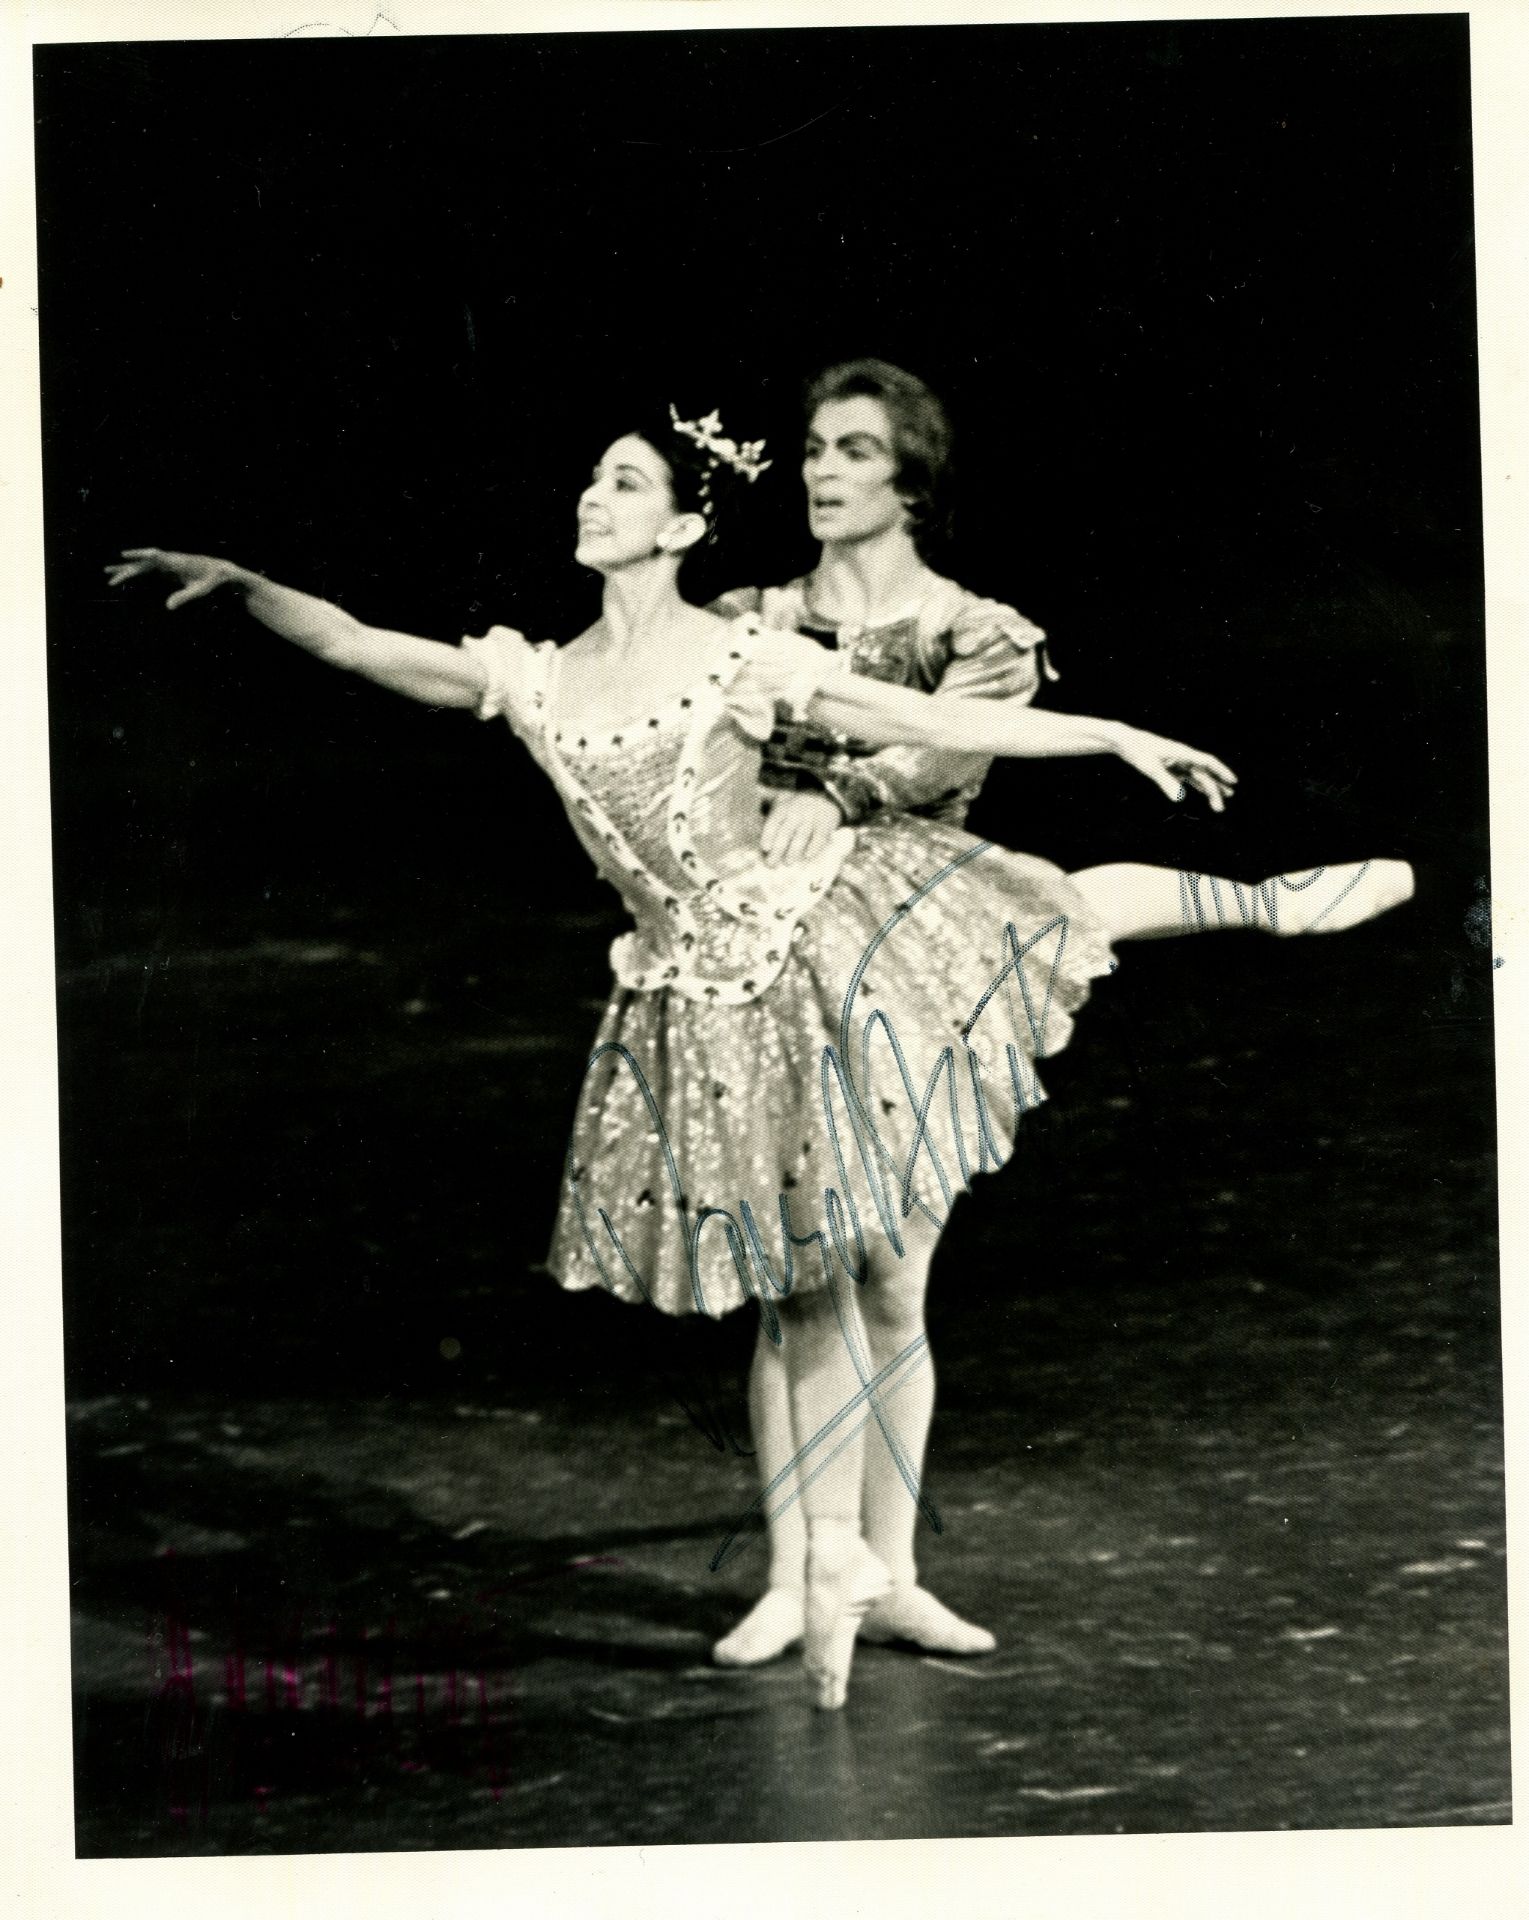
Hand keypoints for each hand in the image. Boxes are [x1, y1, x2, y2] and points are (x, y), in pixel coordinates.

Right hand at [104, 547, 244, 609]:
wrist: (220, 570)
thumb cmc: (211, 580)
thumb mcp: (199, 591)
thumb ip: (184, 597)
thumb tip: (167, 607)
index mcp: (176, 562)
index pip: (155, 556)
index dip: (140, 555)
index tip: (125, 555)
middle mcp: (168, 559)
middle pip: (142, 563)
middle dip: (125, 571)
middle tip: (109, 580)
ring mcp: (166, 562)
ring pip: (141, 565)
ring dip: (125, 569)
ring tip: (107, 572)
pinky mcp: (166, 567)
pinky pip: (147, 569)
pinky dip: (134, 572)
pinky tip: (124, 576)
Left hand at [760, 788, 843, 865]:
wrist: (824, 795)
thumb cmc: (795, 802)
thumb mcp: (780, 798)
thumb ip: (764, 801)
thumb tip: (750, 804)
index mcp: (783, 807)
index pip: (773, 822)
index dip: (768, 835)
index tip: (765, 848)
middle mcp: (796, 812)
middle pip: (785, 833)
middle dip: (777, 850)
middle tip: (771, 864)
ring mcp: (811, 818)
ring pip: (801, 837)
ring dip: (793, 852)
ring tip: (788, 863)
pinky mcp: (825, 824)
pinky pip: (819, 838)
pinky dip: (814, 848)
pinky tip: (807, 857)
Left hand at [1114, 725, 1237, 811]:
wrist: (1126, 742)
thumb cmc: (1138, 751)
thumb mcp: (1151, 768)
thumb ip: (1166, 782)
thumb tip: (1180, 799)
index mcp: (1183, 753)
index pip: (1207, 762)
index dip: (1221, 772)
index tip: (1233, 782)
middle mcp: (1183, 757)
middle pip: (1204, 774)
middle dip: (1214, 790)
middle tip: (1221, 807)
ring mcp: (1177, 762)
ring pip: (1198, 777)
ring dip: (1209, 789)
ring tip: (1221, 801)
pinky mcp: (1170, 766)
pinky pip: (1188, 777)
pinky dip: (1197, 785)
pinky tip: (1204, 792)